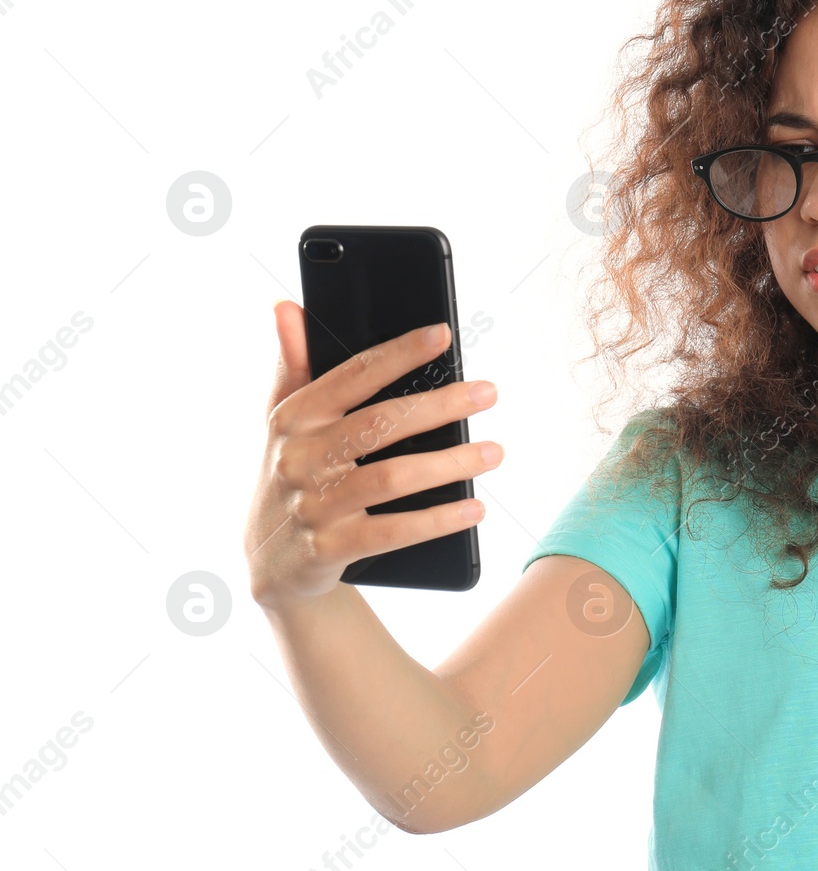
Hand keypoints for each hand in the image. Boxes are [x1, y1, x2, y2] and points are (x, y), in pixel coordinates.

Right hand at [242, 301, 502, 610]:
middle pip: (379, 423)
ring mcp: (313, 506)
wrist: (270, 564)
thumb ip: (291, 366)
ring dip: (449, 463)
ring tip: (493, 451)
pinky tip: (474, 507)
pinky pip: (392, 532)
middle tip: (488, 393)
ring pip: (391, 477)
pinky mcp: (328, 549)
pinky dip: (437, 520)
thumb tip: (286, 306)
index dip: (397, 353)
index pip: (351, 376)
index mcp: (292, 419)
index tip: (442, 336)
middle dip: (439, 405)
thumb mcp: (282, 424)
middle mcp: (299, 459)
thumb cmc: (291, 477)